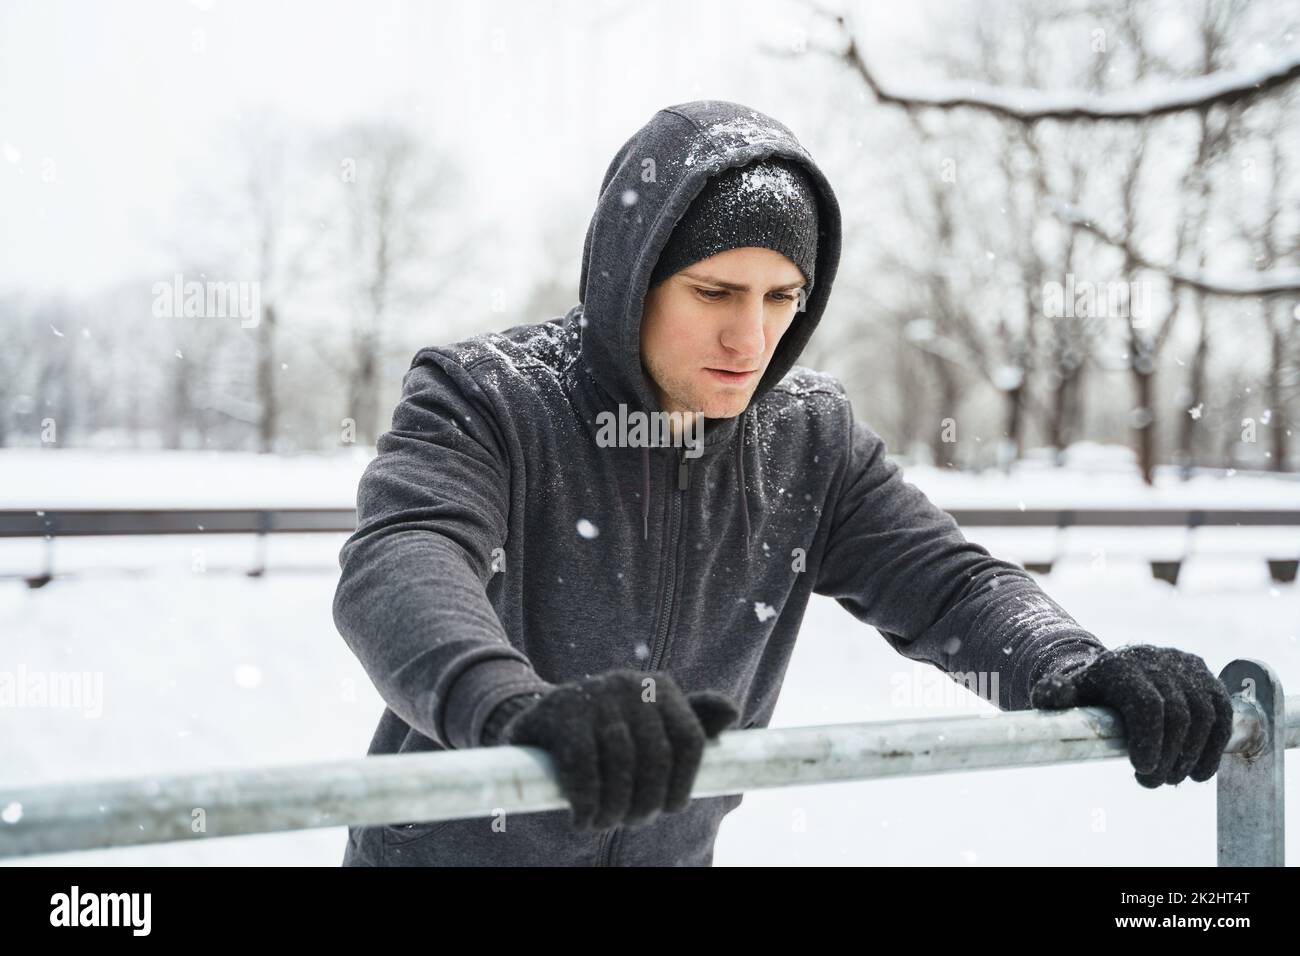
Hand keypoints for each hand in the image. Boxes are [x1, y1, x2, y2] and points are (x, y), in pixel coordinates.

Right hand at [499, 669, 738, 829]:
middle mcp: (630, 684)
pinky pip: (582, 765)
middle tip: (632, 821)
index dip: (684, 783)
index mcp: (659, 688)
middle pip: (656, 757)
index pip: (690, 739)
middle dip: (647, 801)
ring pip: (620, 763)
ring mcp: (594, 695)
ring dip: (614, 807)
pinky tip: (583, 819)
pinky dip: (586, 801)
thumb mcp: (651, 724)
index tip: (669, 809)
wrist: (541, 721)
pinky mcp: (559, 712)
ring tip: (605, 822)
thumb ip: (692, 721)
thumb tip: (732, 713)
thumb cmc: (608, 731)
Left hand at [1030, 644, 1233, 787]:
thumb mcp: (1064, 693)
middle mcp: (1156, 659)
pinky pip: (1222, 714)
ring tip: (1173, 778)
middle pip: (1178, 714)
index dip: (1149, 741)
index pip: (1147, 704)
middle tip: (1154, 782)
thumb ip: (1053, 694)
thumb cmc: (1087, 692)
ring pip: (1205, 716)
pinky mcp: (1206, 677)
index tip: (1141, 769)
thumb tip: (1051, 693)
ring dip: (1193, 756)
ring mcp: (1185, 665)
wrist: (1112, 671)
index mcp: (1120, 665)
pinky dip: (1215, 747)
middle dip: (1169, 756)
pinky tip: (1200, 772)